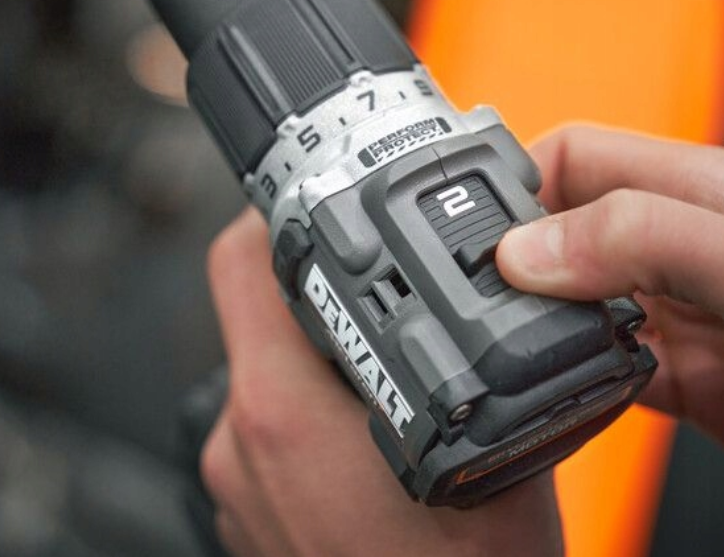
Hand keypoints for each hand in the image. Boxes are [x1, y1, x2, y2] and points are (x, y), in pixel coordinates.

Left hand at [201, 209, 563, 556]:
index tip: (314, 208)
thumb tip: (472, 299)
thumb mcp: (489, 452)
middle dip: (318, 296)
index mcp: (280, 413)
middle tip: (381, 292)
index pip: (237, 261)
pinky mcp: (245, 515)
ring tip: (386, 379)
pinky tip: (367, 443)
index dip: (276, 218)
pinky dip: (308, 416)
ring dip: (318, 360)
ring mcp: (233, 487)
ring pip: (264, 375)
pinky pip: (266, 433)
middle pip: (253, 317)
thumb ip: (465, 362)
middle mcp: (236, 446)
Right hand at [496, 125, 723, 507]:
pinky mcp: (681, 374)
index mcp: (687, 189)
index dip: (514, 179)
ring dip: (534, 322)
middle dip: (509, 255)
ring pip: (570, 302)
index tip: (467, 223)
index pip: (573, 155)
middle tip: (469, 294)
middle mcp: (671, 245)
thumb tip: (528, 248)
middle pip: (560, 230)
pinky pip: (598, 366)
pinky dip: (568, 378)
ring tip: (504, 344)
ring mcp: (674, 310)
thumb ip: (641, 239)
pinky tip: (557, 390)